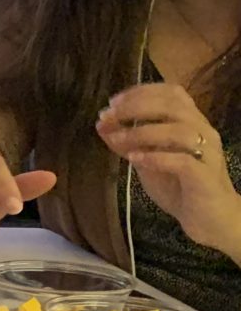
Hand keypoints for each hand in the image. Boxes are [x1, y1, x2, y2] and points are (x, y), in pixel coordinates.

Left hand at [98, 83, 240, 258]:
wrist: (209, 218)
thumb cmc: (178, 185)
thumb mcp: (146, 161)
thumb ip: (126, 142)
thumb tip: (101, 124)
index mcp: (191, 122)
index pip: (172, 92)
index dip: (142, 92)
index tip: (113, 101)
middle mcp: (203, 131)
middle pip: (174, 106)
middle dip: (137, 107)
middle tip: (110, 115)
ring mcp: (207, 152)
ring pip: (178, 130)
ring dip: (142, 132)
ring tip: (117, 139)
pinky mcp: (205, 176)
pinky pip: (183, 161)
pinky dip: (156, 157)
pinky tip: (134, 159)